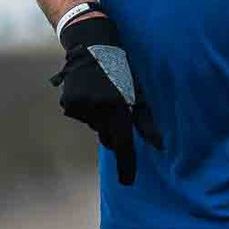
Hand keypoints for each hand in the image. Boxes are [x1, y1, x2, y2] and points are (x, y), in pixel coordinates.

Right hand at [50, 12, 161, 184]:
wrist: (91, 45)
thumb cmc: (121, 69)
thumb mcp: (138, 92)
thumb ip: (146, 122)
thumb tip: (159, 146)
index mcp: (119, 107)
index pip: (123, 143)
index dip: (126, 165)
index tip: (128, 182)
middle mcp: (99, 110)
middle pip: (107, 137)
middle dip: (113, 130)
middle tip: (115, 105)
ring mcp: (81, 107)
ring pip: (94, 126)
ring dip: (99, 116)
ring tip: (101, 91)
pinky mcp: (68, 104)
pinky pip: (80, 116)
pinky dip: (85, 109)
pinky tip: (88, 90)